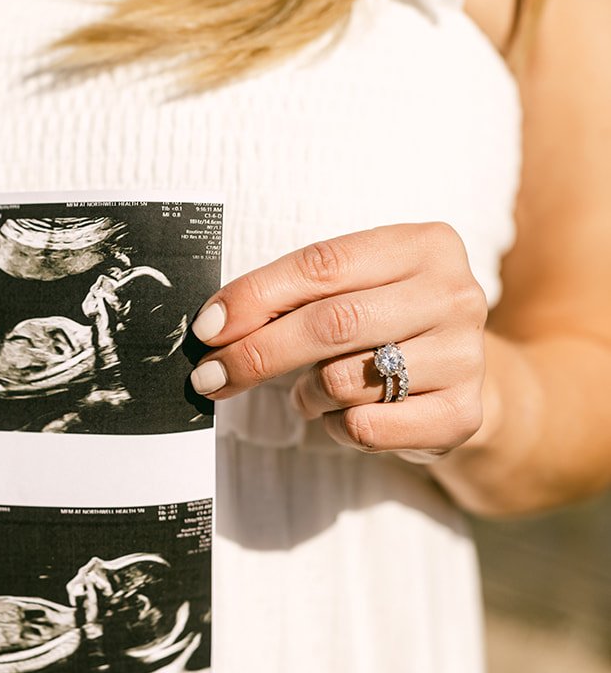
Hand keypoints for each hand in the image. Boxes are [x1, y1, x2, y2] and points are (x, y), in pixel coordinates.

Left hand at [190, 223, 488, 459]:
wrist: (459, 379)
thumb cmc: (386, 325)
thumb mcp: (353, 290)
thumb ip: (295, 295)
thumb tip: (215, 325)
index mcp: (425, 245)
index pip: (323, 265)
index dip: (256, 296)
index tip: (207, 328)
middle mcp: (454, 295)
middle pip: (331, 324)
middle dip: (258, 354)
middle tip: (212, 375)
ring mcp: (466, 356)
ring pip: (346, 381)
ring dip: (306, 394)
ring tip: (313, 391)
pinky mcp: (463, 414)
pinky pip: (367, 427)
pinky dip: (337, 428)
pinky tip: (346, 416)